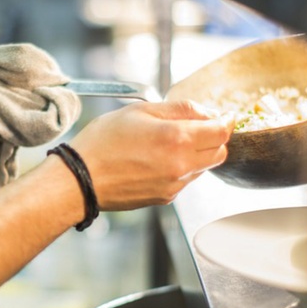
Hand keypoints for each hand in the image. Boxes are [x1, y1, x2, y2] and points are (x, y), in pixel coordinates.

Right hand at [68, 100, 233, 210]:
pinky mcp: (165, 198)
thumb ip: (179, 109)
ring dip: (198, 154)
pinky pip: (185, 180)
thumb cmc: (102, 143)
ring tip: (169, 143)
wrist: (80, 180)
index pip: (221, 131)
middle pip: (219, 152)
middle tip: (197, 127)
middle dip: (214, 138)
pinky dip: (180, 168)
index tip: (223, 115)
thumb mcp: (140, 111)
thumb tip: (205, 111)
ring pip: (203, 167)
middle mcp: (182, 165)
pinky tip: (156, 159)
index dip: (225, 121)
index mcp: (178, 139)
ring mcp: (175, 185)